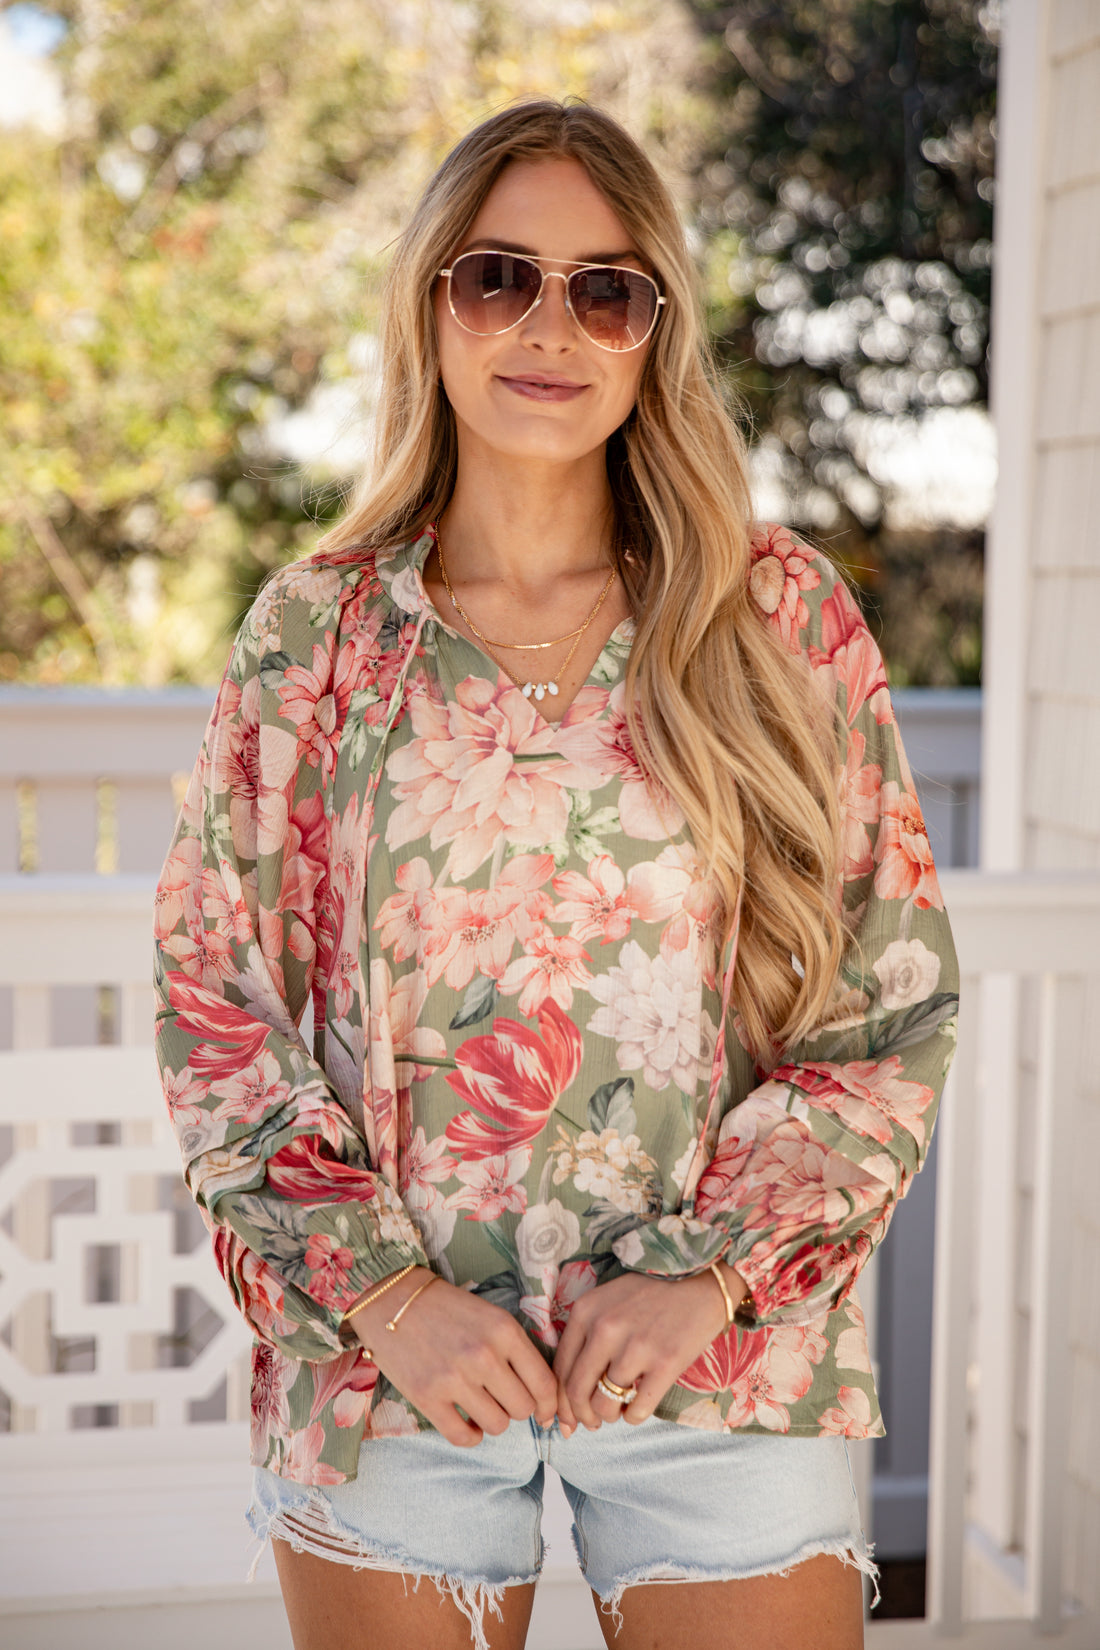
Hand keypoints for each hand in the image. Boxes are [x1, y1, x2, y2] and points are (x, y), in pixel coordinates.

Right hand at [346, 1269, 557, 1447]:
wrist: (393, 1301)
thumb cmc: (448, 1309)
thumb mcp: (491, 1317)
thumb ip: (517, 1350)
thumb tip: (542, 1396)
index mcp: (505, 1330)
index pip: (544, 1383)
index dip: (550, 1404)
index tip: (545, 1411)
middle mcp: (484, 1355)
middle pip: (523, 1408)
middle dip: (517, 1407)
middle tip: (503, 1398)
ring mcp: (455, 1378)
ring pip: (497, 1425)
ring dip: (493, 1419)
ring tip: (481, 1404)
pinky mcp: (427, 1397)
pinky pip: (464, 1437)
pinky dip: (471, 1435)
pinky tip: (466, 1421)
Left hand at [552, 1264, 745, 1433]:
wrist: (700, 1280)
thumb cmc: (651, 1292)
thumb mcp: (608, 1300)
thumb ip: (586, 1335)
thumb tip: (570, 1391)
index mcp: (585, 1311)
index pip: (560, 1369)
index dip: (562, 1401)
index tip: (569, 1416)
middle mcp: (605, 1329)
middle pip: (577, 1391)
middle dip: (582, 1415)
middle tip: (592, 1422)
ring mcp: (635, 1347)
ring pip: (605, 1405)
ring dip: (609, 1416)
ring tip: (619, 1409)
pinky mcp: (665, 1364)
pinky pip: (637, 1410)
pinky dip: (633, 1417)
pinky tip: (638, 1407)